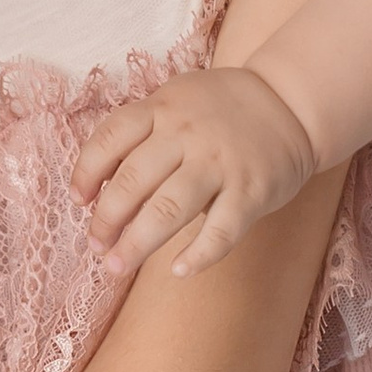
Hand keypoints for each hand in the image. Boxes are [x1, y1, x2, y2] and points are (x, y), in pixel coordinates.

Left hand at [71, 66, 320, 277]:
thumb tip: (97, 185)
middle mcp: (187, 134)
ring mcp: (220, 163)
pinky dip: (199, 255)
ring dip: (137, 243)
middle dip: (107, 219)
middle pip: (133, 180)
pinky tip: (178, 271)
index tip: (80, 201)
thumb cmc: (221, 110)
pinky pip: (222, 230)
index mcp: (163, 108)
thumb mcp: (176, 101)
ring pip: (169, 208)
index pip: (110, 139)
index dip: (87, 172)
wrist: (292, 102)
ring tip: (116, 266)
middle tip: (97, 245)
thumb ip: (141, 132)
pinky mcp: (252, 190)